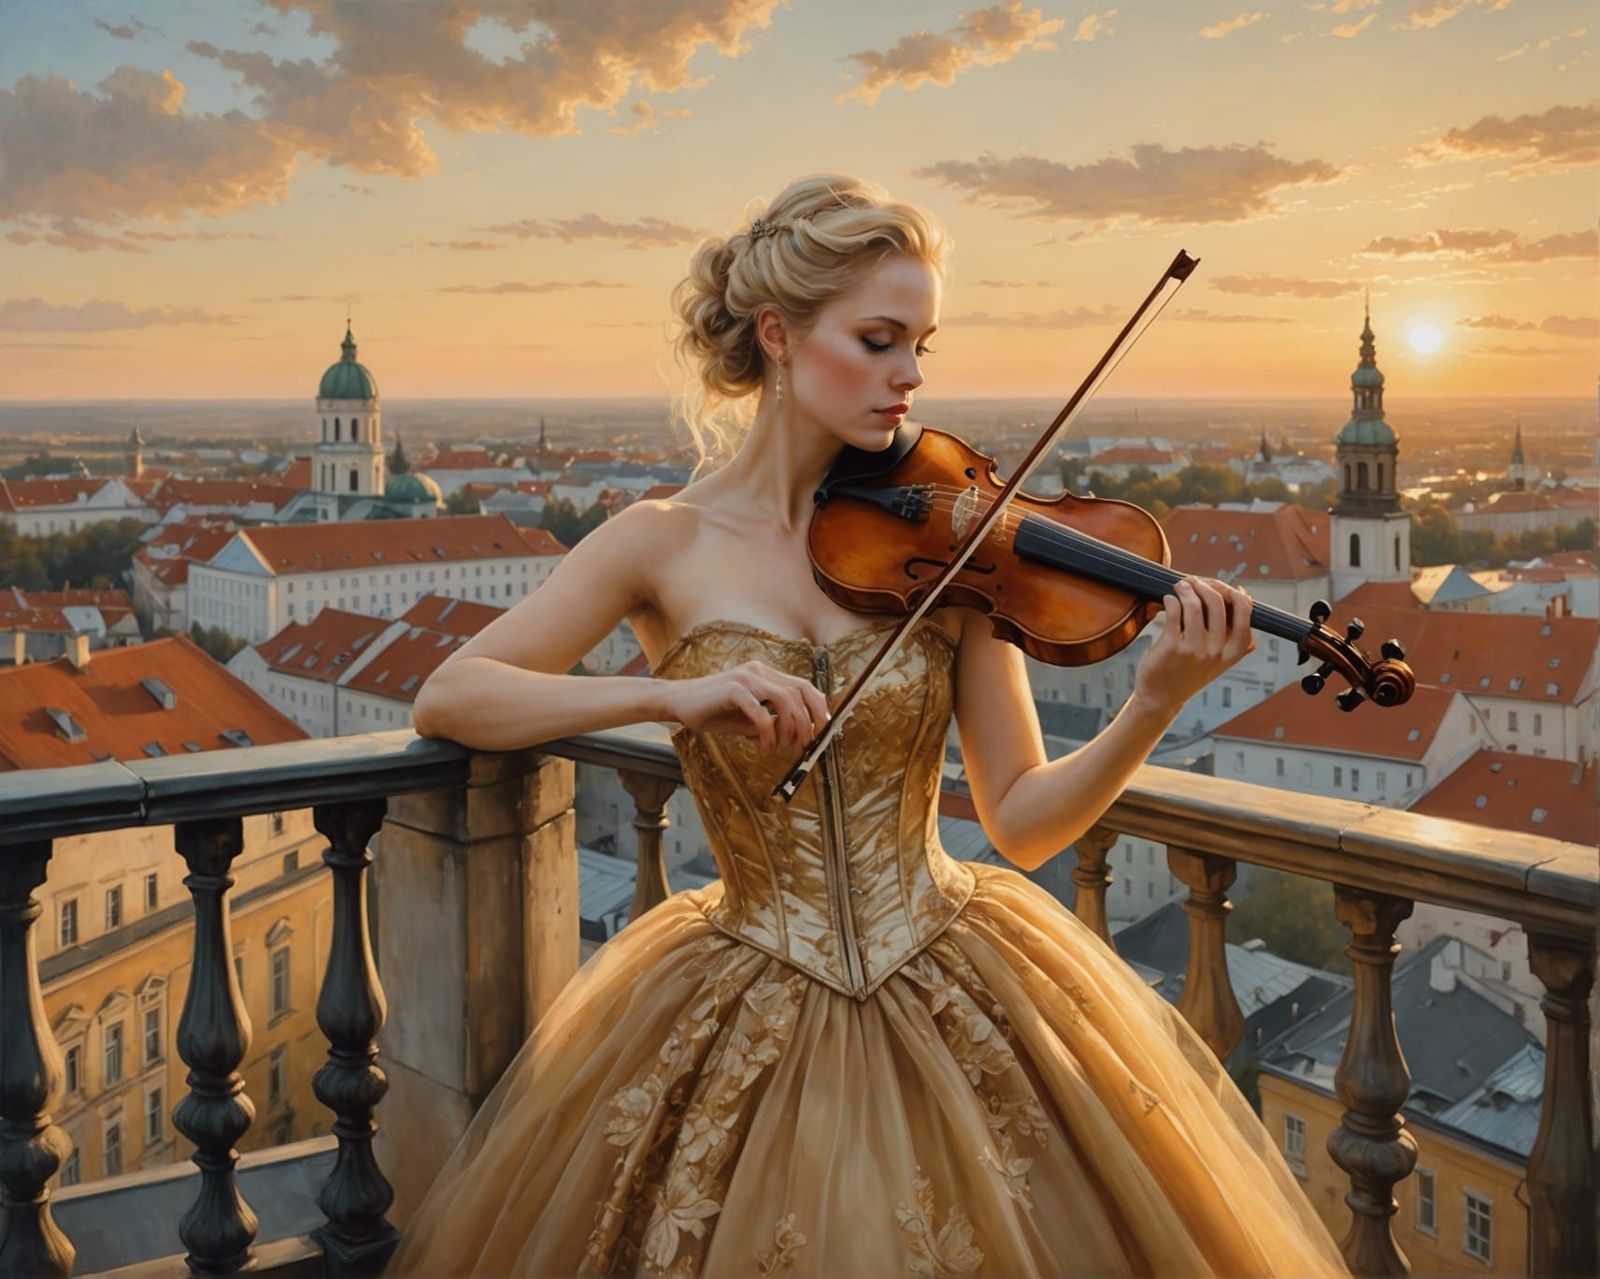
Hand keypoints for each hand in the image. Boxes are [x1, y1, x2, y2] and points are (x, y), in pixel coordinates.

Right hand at [660, 660, 832, 755]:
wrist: (677, 702)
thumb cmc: (713, 711)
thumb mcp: (748, 718)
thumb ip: (772, 721)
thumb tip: (798, 736)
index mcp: (766, 674)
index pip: (804, 686)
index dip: (819, 709)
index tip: (820, 733)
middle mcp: (759, 671)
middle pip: (800, 692)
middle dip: (808, 722)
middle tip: (803, 747)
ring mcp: (746, 678)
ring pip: (786, 700)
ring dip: (791, 729)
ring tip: (784, 749)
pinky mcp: (733, 689)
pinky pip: (761, 713)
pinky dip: (768, 735)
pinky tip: (765, 749)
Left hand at [1131, 577, 1254, 716]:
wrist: (1162, 698)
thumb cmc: (1189, 672)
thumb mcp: (1219, 659)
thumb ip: (1230, 633)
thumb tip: (1238, 593)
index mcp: (1234, 652)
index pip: (1245, 612)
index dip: (1236, 593)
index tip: (1222, 587)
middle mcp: (1217, 651)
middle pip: (1219, 603)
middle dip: (1205, 585)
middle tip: (1193, 581)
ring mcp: (1195, 650)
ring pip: (1195, 606)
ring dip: (1186, 589)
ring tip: (1180, 586)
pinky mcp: (1173, 647)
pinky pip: (1174, 612)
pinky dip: (1171, 600)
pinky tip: (1168, 600)